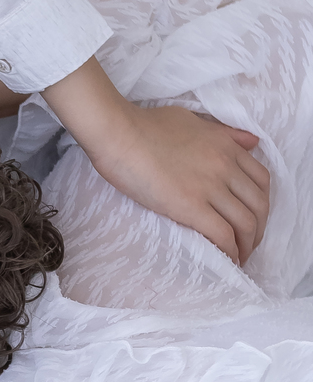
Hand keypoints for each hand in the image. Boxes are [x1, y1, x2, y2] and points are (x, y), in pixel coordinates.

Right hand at [42, 58, 269, 264]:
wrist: (120, 135)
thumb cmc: (148, 126)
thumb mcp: (195, 120)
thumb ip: (225, 133)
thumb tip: (252, 142)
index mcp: (227, 146)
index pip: (261, 180)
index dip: (261, 204)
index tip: (252, 218)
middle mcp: (225, 166)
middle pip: (259, 205)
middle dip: (258, 230)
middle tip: (247, 245)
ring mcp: (209, 187)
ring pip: (245, 223)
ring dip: (246, 245)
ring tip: (238, 257)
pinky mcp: (191, 206)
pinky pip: (222, 234)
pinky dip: (230, 252)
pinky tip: (227, 261)